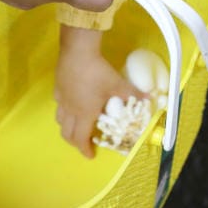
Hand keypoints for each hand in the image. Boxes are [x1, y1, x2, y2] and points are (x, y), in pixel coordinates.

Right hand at [55, 26, 145, 157]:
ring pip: (60, 121)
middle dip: (75, 142)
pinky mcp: (57, 89)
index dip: (84, 149)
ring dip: (68, 128)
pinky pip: (59, 107)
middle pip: (67, 134)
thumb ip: (133, 94)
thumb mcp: (118, 84)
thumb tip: (149, 99)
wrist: (77, 52)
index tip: (90, 155)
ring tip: (77, 126)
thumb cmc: (98, 72)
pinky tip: (72, 104)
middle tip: (84, 143)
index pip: (80, 139)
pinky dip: (65, 112)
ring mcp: (62, 100)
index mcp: (85, 114)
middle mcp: (70, 111)